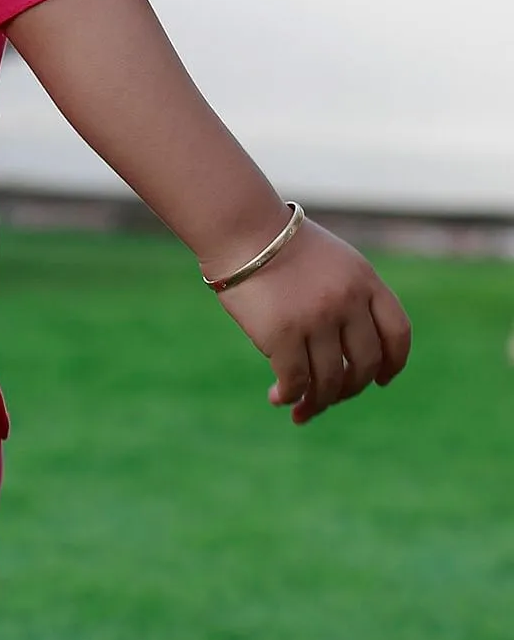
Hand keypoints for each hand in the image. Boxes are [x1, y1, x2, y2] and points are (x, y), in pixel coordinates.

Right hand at [215, 219, 411, 424]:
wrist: (242, 228)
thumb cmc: (278, 242)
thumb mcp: (332, 259)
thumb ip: (349, 293)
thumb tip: (347, 346)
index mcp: (365, 280)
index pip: (397, 333)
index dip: (394, 363)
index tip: (382, 380)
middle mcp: (348, 301)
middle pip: (365, 363)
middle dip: (351, 388)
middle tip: (333, 396)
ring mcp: (318, 319)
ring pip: (330, 380)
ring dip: (318, 403)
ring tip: (303, 410)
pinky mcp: (285, 334)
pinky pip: (296, 380)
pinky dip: (290, 396)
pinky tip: (278, 397)